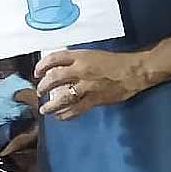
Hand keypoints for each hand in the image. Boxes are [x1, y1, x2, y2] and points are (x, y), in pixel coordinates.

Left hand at [34, 49, 149, 119]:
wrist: (134, 71)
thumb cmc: (114, 62)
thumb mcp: (92, 55)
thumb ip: (76, 62)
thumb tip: (60, 70)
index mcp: (80, 57)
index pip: (54, 59)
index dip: (42, 66)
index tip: (37, 73)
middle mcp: (81, 70)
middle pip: (54, 78)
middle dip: (43, 86)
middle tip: (39, 92)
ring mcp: (87, 86)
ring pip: (63, 97)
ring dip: (51, 105)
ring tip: (45, 109)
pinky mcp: (95, 99)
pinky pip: (77, 109)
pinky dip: (66, 114)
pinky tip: (60, 116)